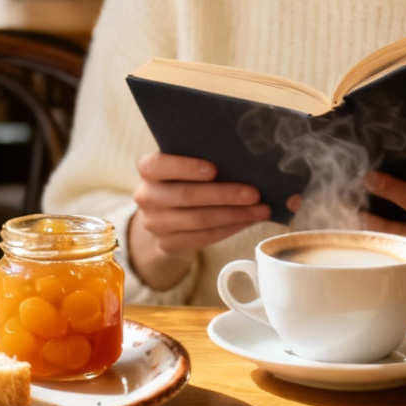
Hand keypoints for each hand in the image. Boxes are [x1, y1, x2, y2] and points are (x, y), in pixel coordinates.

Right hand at [127, 153, 269, 290]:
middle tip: (254, 194)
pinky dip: (230, 229)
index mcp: (148, 170)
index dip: (185, 167)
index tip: (214, 169)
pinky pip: (203, 238)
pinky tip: (247, 221)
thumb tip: (242, 160)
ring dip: (234, 215)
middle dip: (224, 195)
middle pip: (186, 196)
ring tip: (260, 210)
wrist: (165, 214)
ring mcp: (154, 224)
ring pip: (199, 220)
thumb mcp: (184, 166)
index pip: (158, 166)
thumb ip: (202, 160)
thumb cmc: (184, 180)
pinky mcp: (167, 244)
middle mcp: (146, 197)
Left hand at [286, 171, 405, 316]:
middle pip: (377, 227)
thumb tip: (367, 178)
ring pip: (364, 247)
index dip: (390, 189)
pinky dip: (341, 251)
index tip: (366, 177)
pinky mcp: (401, 287)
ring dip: (330, 230)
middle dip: (340, 209)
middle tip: (306, 198)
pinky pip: (365, 265)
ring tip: (302, 214)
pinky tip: (317, 240)